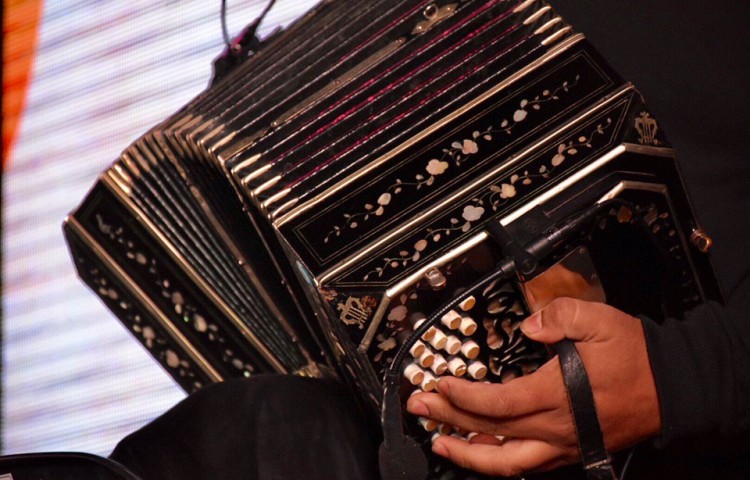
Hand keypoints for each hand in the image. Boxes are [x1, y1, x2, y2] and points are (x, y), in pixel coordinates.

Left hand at [406, 297, 661, 476]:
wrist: (672, 387)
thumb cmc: (637, 357)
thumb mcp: (599, 320)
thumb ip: (559, 317)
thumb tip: (528, 325)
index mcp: (556, 394)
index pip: (495, 403)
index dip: (461, 397)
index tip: (439, 384)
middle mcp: (555, 426)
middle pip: (490, 432)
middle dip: (448, 420)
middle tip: (419, 408)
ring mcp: (562, 444)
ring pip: (507, 463)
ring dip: (469, 454)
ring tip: (439, 443)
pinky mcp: (571, 450)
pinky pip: (526, 464)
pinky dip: (498, 461)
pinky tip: (482, 451)